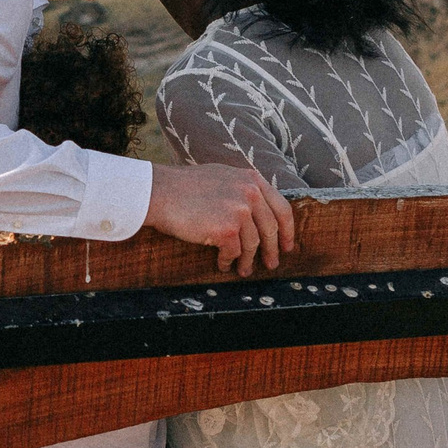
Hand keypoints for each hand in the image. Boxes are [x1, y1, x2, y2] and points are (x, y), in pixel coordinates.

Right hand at [145, 163, 296, 275]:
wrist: (160, 192)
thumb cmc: (185, 187)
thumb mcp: (223, 177)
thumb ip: (243, 189)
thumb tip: (259, 211)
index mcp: (252, 179)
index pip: (282, 208)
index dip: (287, 230)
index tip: (287, 245)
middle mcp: (250, 193)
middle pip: (271, 229)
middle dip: (273, 250)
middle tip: (271, 264)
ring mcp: (239, 210)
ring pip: (253, 244)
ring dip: (248, 260)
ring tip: (243, 270)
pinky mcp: (226, 228)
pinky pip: (234, 251)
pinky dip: (229, 261)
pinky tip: (223, 265)